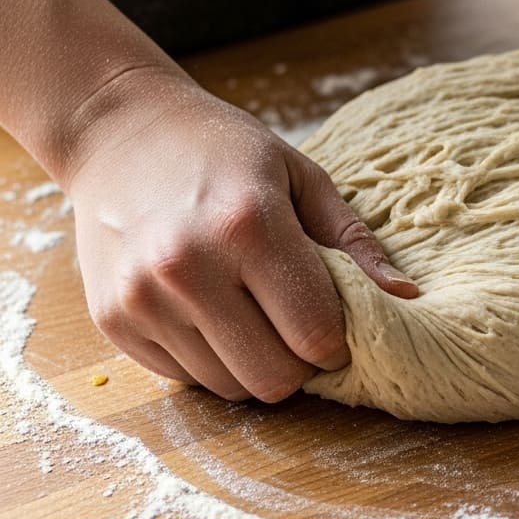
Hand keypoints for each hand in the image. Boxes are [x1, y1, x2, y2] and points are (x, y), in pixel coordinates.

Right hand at [66, 70, 416, 401]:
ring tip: (250, 314)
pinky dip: (208, 359)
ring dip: (253, 365)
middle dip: (300, 363)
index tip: (336, 324)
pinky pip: (184, 378)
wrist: (119, 132)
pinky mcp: (111, 318)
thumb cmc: (225, 151)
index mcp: (249, 226)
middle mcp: (188, 266)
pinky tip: (208, 312)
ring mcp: (142, 297)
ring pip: (229, 387)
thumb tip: (407, 295)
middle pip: (274, 378)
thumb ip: (354, 241)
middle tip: (296, 326)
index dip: (337, 342)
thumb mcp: (301, 177)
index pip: (316, 335)